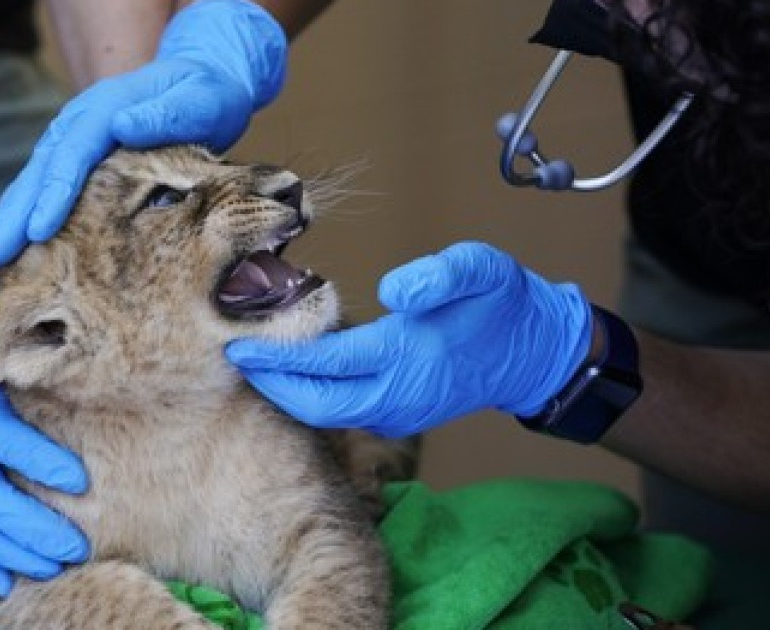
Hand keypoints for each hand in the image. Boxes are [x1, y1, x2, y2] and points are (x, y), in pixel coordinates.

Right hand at [0, 0, 287, 295]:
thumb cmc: (206, 94)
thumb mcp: (199, 97)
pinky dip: (18, 229)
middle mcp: (75, 127)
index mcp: (102, 111)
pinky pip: (39, 197)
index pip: (71, 156)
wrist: (203, 80)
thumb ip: (165, 113)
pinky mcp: (73, 165)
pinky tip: (1, 263)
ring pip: (27, 190)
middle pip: (35, 177)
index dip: (52, 194)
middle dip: (7, 224)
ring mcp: (69, 145)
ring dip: (0, 232)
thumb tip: (123, 124)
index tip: (36, 231)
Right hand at [0, 312, 89, 595]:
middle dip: (34, 528)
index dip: (41, 461)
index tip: (80, 481)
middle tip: (76, 546)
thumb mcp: (8, 364)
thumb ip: (42, 374)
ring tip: (53, 568)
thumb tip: (95, 376)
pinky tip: (6, 583)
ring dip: (12, 553)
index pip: (6, 440)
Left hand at [226, 242, 593, 437]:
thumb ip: (438, 276)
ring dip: (287, 393)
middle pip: (315, 404)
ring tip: (256, 363)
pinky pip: (341, 413)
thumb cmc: (501, 304)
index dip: (279, 357)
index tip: (239, 344)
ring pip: (326, 414)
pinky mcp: (400, 414)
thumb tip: (393, 290)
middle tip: (236, 357)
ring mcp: (399, 411)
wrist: (533, 351)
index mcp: (408, 357)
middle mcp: (398, 394)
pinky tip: (294, 372)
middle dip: (271, 384)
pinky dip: (310, 396)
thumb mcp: (480, 270)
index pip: (327, 364)